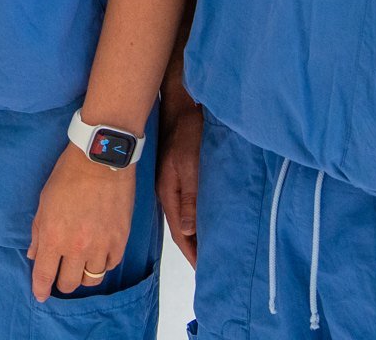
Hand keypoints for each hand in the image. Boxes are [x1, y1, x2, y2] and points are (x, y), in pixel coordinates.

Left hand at [26, 146, 134, 300]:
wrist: (100, 160)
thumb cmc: (68, 176)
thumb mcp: (44, 202)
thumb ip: (38, 232)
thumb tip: (34, 254)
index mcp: (54, 237)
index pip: (44, 275)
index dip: (40, 289)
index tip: (40, 295)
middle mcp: (77, 247)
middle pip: (68, 283)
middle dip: (61, 282)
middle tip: (60, 274)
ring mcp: (101, 246)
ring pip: (91, 279)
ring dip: (83, 274)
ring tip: (80, 264)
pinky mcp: (120, 241)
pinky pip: (110, 266)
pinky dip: (102, 264)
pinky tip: (98, 254)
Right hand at [156, 100, 203, 265]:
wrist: (179, 105)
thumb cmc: (187, 133)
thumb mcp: (190, 165)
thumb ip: (189, 198)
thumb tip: (188, 231)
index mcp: (168, 193)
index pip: (179, 233)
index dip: (191, 252)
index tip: (204, 270)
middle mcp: (167, 191)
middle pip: (179, 228)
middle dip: (191, 248)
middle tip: (207, 265)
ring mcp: (170, 182)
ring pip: (182, 216)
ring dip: (193, 233)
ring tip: (207, 249)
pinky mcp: (177, 174)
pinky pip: (185, 204)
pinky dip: (194, 217)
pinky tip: (203, 219)